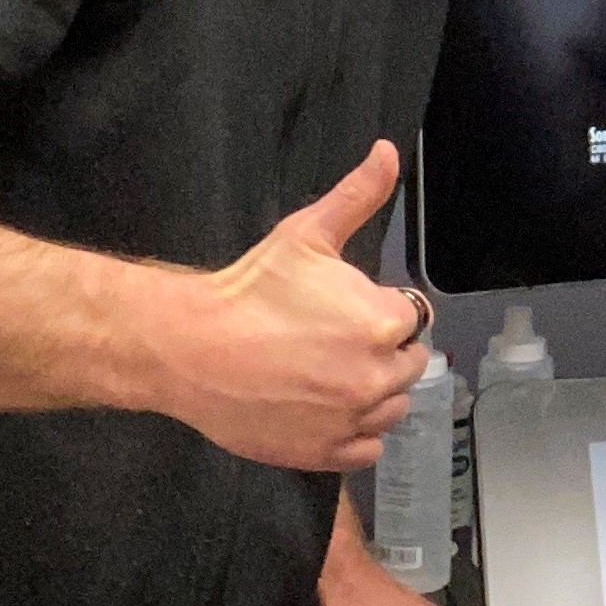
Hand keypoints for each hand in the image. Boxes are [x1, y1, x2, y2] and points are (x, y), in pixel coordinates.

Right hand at [153, 143, 426, 470]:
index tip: (348, 309)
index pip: (412, 318)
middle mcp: (376, 376)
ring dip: (374, 392)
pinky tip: (328, 410)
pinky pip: (367, 448)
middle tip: (335, 340)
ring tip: (331, 374)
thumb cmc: (251, 289)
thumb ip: (358, 195)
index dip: (382, 309)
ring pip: (392, 408)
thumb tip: (389, 152)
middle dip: (383, 350)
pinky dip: (355, 434)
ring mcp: (351, 420)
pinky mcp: (326, 454)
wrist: (192, 348)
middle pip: (408, 365)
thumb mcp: (307, 233)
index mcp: (381, 322)